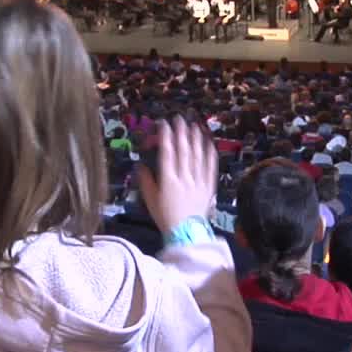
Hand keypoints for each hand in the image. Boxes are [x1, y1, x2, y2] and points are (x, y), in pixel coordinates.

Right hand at [137, 117, 216, 234]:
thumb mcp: (150, 200)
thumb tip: (140, 165)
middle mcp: (184, 178)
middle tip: (180, 119)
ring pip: (198, 156)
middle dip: (181, 132)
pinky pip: (210, 167)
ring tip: (195, 125)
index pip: (167, 153)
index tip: (165, 124)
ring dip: (196, 139)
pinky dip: (210, 153)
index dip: (166, 137)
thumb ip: (146, 181)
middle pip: (183, 151)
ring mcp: (198, 181)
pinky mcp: (209, 186)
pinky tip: (209, 143)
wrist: (186, 233)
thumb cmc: (166, 216)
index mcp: (168, 181)